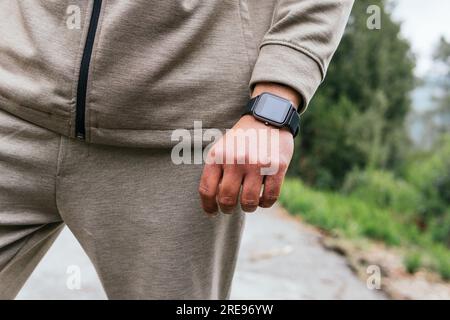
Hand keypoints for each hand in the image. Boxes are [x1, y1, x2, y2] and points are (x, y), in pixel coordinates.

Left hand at [198, 82, 298, 214]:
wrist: (268, 116)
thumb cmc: (242, 139)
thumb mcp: (222, 147)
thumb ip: (216, 170)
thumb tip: (213, 202)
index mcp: (218, 155)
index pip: (207, 189)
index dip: (208, 206)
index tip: (212, 212)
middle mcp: (236, 159)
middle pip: (227, 199)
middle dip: (227, 209)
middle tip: (230, 209)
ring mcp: (257, 163)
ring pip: (249, 202)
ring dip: (248, 207)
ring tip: (249, 204)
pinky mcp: (277, 167)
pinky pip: (270, 197)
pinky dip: (265, 203)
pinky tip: (263, 200)